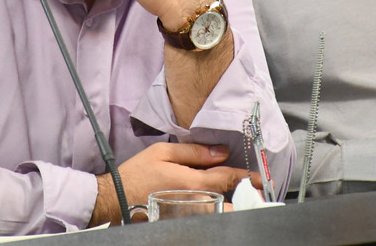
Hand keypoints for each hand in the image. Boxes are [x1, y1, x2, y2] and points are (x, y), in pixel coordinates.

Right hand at [90, 142, 251, 225]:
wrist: (116, 198)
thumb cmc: (136, 174)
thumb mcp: (163, 152)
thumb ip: (194, 151)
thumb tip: (220, 151)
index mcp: (192, 182)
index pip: (228, 179)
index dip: (247, 177)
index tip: (259, 177)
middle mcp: (194, 202)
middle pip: (229, 203)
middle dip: (244, 198)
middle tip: (255, 193)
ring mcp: (188, 216)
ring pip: (219, 213)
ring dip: (232, 206)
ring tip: (239, 200)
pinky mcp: (180, 222)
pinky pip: (205, 218)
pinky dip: (215, 212)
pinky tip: (217, 205)